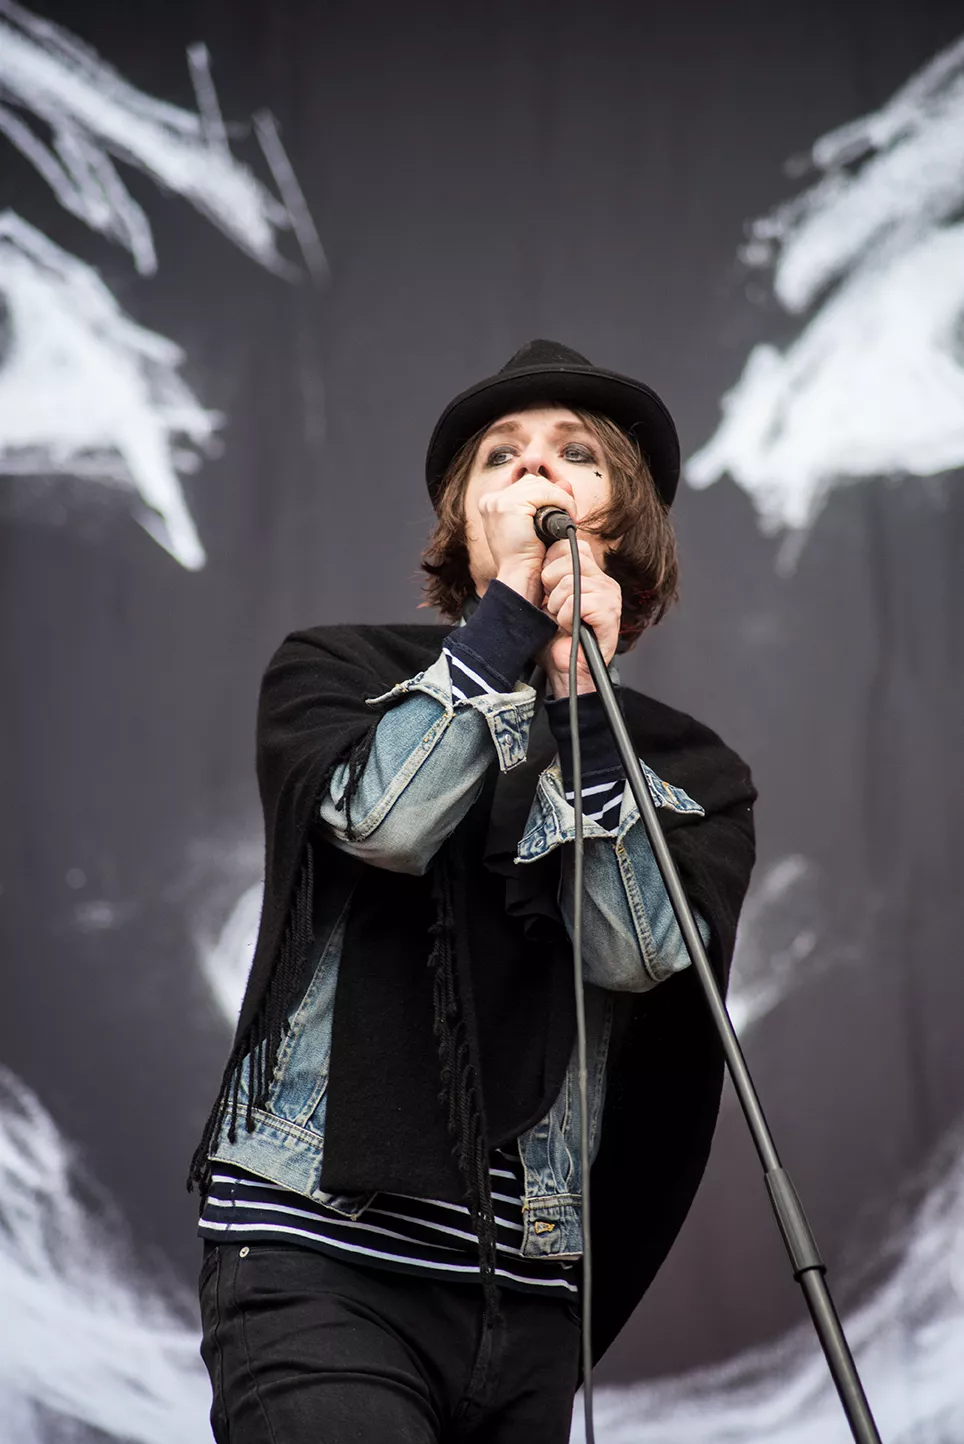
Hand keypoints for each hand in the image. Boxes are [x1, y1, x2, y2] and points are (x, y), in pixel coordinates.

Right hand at [477, 474, 577, 604]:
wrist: (520, 577)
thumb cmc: (527, 558)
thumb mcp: (533, 526)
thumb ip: (544, 503)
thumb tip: (565, 483)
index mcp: (491, 504)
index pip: (525, 486)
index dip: (547, 495)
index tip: (561, 510)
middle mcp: (491, 500)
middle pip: (533, 482)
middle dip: (554, 496)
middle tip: (568, 515)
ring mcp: (498, 501)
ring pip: (541, 485)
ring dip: (561, 499)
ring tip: (568, 518)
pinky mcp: (510, 505)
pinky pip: (547, 493)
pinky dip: (563, 502)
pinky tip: (568, 517)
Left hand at [540, 539, 621, 695]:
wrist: (561, 667)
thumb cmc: (552, 636)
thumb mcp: (546, 594)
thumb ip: (548, 569)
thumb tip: (543, 549)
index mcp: (590, 573)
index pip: (568, 545)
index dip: (549, 566)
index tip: (547, 590)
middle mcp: (602, 580)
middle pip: (567, 558)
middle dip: (550, 586)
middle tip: (554, 608)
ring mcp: (609, 595)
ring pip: (570, 583)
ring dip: (557, 606)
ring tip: (562, 621)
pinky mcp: (609, 613)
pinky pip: (578, 602)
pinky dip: (565, 618)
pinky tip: (569, 628)